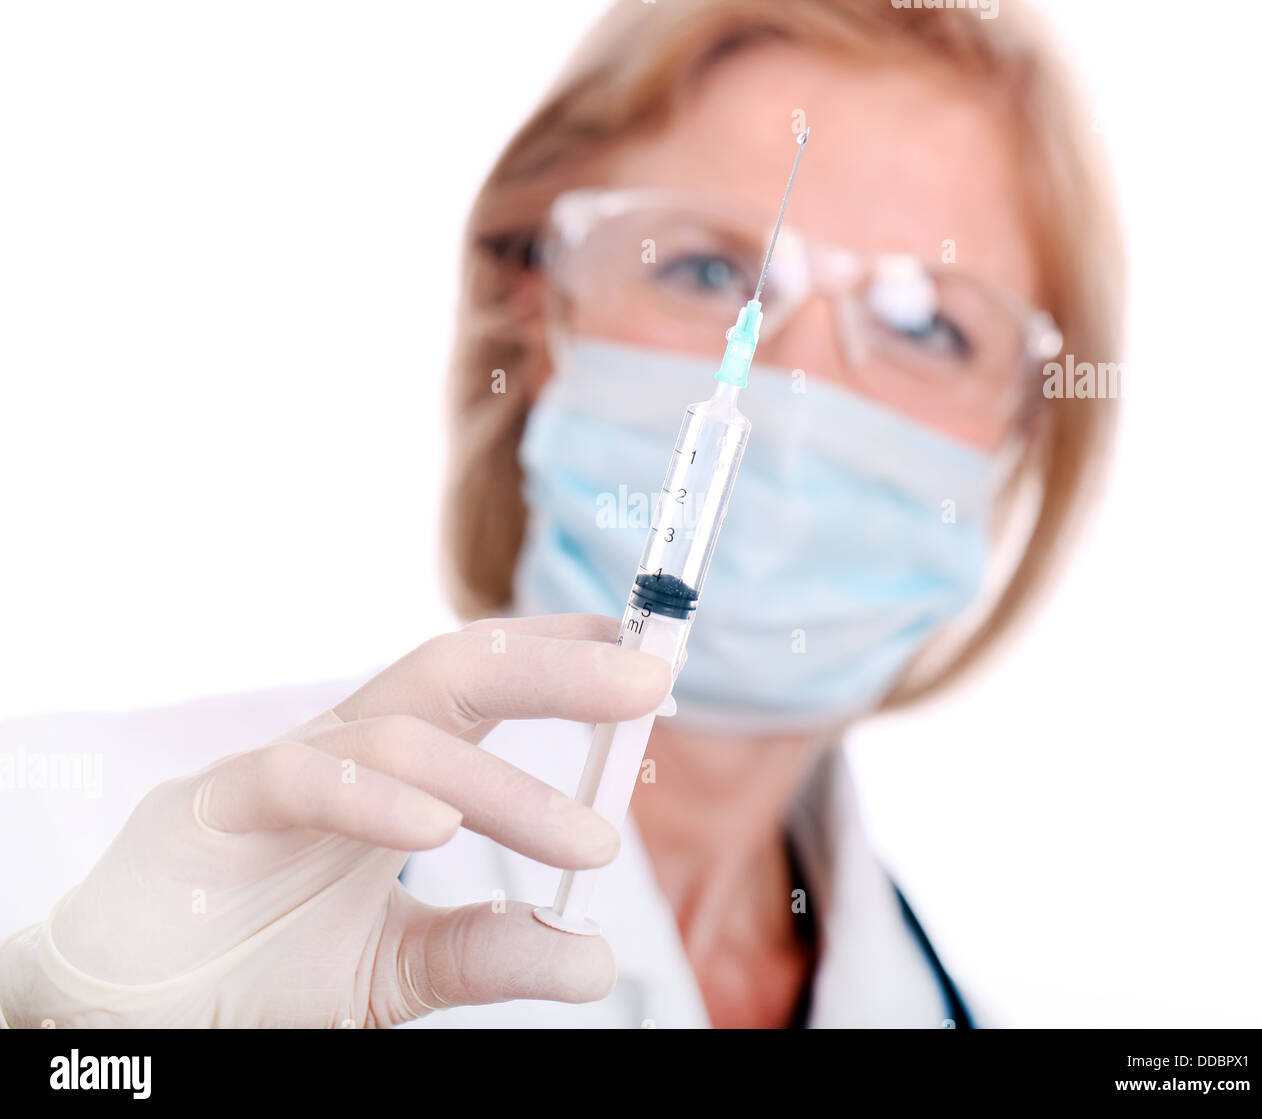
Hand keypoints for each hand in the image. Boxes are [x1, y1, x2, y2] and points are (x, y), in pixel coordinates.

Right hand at [0, 614, 670, 1027]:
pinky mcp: (213, 806)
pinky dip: (373, 799)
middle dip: (555, 670)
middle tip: (651, 680)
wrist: (137, 1009)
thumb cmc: (259, 969)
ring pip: (400, 736)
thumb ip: (483, 953)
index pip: (485, 693)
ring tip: (587, 842)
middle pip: (455, 677)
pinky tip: (437, 829)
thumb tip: (591, 958)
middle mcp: (346, 754)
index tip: (649, 658)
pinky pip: (300, 779)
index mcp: (393, 776)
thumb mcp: (396, 969)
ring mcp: (279, 771)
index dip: (563, 661)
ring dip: (501, 785)